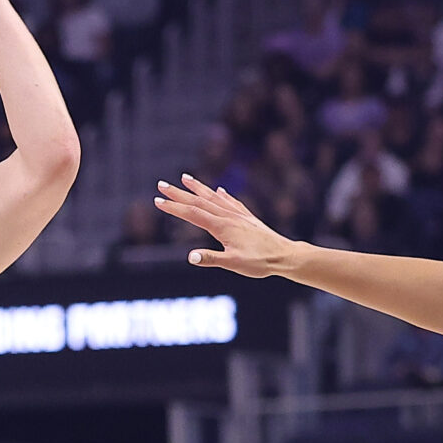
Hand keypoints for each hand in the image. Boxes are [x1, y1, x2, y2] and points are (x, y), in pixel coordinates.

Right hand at [154, 176, 297, 277]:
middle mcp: (228, 216)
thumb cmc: (259, 262)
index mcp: (222, 226)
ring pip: (213, 198)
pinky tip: (218, 191)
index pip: (192, 214)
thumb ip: (212, 259)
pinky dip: (221, 195)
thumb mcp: (233, 264)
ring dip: (197, 188)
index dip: (174, 208)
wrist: (284, 255)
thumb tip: (191, 257)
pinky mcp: (247, 217)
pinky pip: (230, 202)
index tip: (158, 201)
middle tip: (161, 184)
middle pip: (199, 201)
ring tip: (185, 178)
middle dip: (178, 193)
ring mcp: (238, 215)